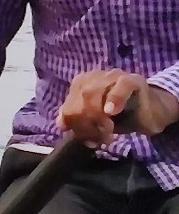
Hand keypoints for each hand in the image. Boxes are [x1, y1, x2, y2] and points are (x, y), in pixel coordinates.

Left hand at [57, 70, 178, 144]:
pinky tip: (111, 112)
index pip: (70, 102)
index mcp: (82, 83)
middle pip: (80, 96)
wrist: (152, 113)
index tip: (82, 138)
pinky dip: (114, 99)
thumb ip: (79, 121)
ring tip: (107, 132)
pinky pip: (121, 86)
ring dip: (97, 116)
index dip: (74, 121)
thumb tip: (60, 125)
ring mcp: (113, 75)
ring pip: (94, 92)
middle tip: (96, 138)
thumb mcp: (97, 121)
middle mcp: (95, 76)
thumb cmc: (122, 116)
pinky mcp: (133, 79)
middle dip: (85, 121)